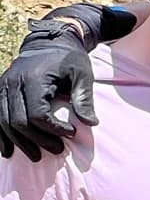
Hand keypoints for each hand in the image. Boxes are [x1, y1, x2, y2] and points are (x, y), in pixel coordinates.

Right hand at [0, 38, 95, 162]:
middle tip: (58, 150)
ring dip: (19, 142)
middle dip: (38, 140)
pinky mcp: (0, 90)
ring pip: (3, 121)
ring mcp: (3, 86)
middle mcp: (13, 82)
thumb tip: (90, 123)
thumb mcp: (83, 75)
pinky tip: (7, 151)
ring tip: (36, 156)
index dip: (54, 129)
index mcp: (34, 79)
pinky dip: (0, 135)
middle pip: (18, 121)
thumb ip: (84, 98)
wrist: (49, 42)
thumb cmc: (69, 60)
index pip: (38, 114)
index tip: (72, 134)